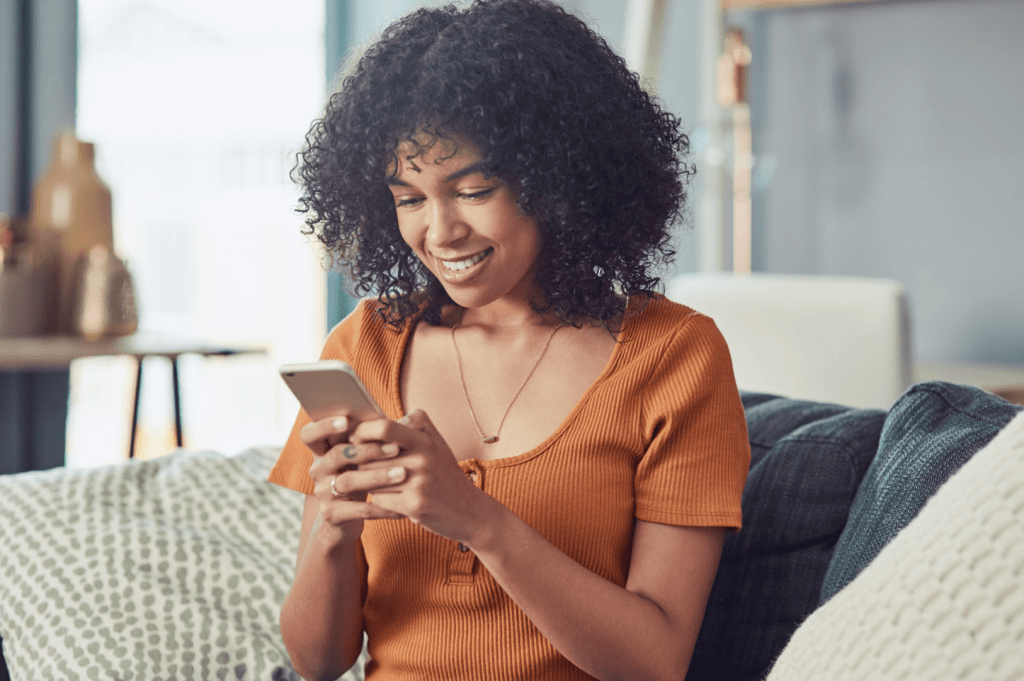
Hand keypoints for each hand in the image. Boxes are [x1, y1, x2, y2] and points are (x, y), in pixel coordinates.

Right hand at [301, 415, 407, 533]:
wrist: (348, 518)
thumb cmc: (361, 476)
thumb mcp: (363, 456)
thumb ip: (375, 437)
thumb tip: (407, 418)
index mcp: (322, 450)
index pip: (310, 434)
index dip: (324, 426)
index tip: (347, 420)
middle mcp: (318, 470)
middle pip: (336, 455)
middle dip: (367, 450)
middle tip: (396, 448)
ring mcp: (323, 492)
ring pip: (347, 482)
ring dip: (377, 476)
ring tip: (402, 473)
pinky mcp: (332, 514)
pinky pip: (358, 510)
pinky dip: (382, 507)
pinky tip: (401, 504)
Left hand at [351, 409, 494, 544]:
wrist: (470, 512)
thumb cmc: (447, 476)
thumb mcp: (438, 444)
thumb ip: (416, 424)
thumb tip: (384, 415)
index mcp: (425, 440)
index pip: (383, 427)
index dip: (362, 431)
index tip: (353, 438)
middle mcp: (422, 459)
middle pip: (370, 456)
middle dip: (358, 462)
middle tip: (353, 464)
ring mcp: (418, 483)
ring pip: (370, 479)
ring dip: (365, 482)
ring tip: (368, 483)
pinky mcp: (414, 506)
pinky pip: (378, 500)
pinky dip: (377, 500)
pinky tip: (386, 500)